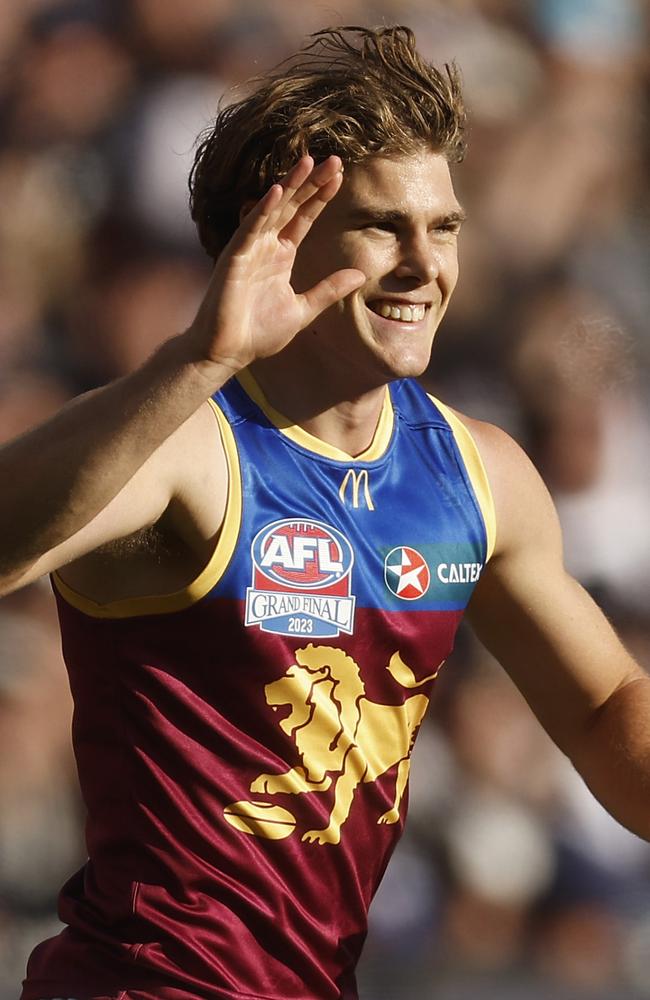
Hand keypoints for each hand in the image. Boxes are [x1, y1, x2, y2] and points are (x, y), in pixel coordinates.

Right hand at [186, 155, 365, 375]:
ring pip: (272, 209)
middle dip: (311, 183)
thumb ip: (329, 290)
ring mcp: (249, 249)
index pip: (304, 218)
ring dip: (290, 185)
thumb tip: (360, 275)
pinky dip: (263, 209)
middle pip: (292, 206)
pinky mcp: (234, 258)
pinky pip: (250, 228)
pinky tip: (278, 190)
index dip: (320, 197)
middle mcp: (265, 246)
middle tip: (333, 159)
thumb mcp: (303, 309)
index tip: (340, 176)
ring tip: (308, 162)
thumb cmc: (258, 333)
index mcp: (281, 255)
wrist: (228, 352)